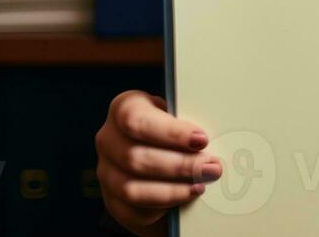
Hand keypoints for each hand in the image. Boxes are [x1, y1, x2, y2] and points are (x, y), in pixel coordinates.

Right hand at [94, 90, 222, 236]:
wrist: (161, 159)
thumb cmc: (174, 132)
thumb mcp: (178, 118)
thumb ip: (187, 125)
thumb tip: (212, 138)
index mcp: (124, 109)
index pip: (135, 119)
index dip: (170, 132)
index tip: (201, 140)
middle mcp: (108, 140)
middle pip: (136, 157)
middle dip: (179, 165)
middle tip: (211, 167)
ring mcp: (106, 172)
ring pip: (132, 188)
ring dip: (172, 190)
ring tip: (201, 185)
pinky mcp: (112, 201)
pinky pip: (132, 210)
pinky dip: (160, 207)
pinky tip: (183, 199)